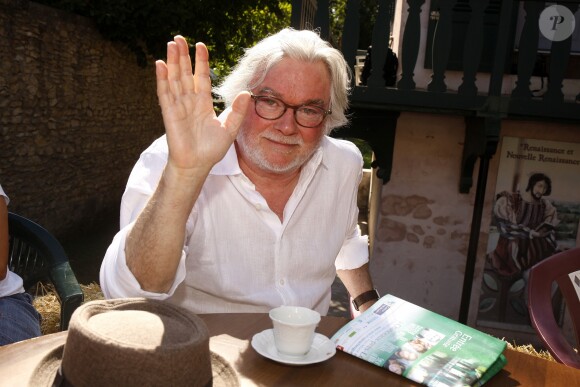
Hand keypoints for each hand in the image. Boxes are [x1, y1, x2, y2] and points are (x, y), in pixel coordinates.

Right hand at [155, 36, 249, 177]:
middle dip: (183, 56)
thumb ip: (238, 111)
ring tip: (171, 44)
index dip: (201, 62)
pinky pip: (165, 93)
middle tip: (179, 37)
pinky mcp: (169, 113)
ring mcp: (178, 106)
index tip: (201, 45)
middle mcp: (190, 101)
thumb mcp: (230, 128)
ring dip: (173, 62)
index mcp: (203, 103)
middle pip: (185, 73)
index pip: (201, 77)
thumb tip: (247, 93)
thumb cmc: (212, 149)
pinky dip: (162, 79)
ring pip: (175, 79)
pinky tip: (161, 64)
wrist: (197, 164)